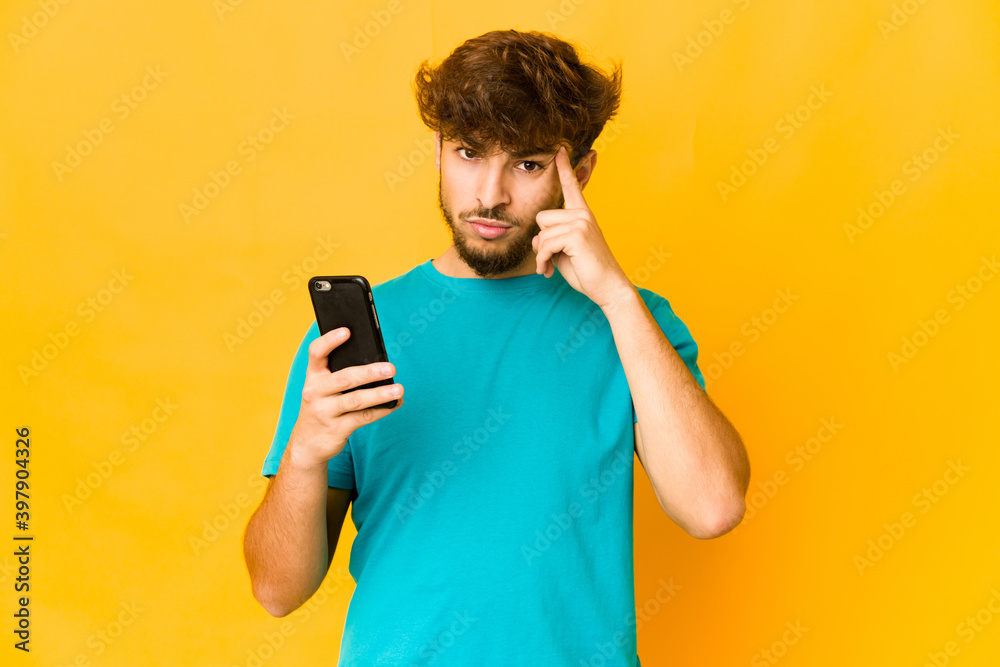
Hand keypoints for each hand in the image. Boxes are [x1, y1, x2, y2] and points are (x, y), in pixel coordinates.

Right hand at [288, 327, 403, 469]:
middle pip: (344, 378)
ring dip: (380, 394)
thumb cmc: (323, 406)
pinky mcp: (336, 429)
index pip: (317, 352)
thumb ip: (341, 374)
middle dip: (369, 372)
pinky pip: (363, 418)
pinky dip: (381, 410)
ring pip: (356, 400)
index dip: (330, 340)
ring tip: (399, 389)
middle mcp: (315, 391)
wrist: (307, 444)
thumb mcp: (323, 389)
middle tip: (391, 367)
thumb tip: (378, 364)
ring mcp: (324, 411)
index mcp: (313, 376)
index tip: (347, 331)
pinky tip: (394, 404)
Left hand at [532, 145, 631, 308]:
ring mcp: (581, 222)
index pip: (572, 187)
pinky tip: (549, 271)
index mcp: (583, 215)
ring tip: (550, 266)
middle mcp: (583, 214)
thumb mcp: (564, 251)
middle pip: (542, 217)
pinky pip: (544, 244)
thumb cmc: (587, 272)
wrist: (608, 287)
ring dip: (541, 254)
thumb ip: (551, 238)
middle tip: (551, 257)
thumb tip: (535, 237)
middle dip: (542, 241)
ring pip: (541, 232)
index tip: (560, 149)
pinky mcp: (577, 235)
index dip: (565, 167)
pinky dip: (542, 261)